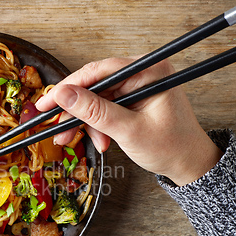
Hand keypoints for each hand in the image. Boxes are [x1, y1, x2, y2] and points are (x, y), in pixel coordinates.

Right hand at [35, 57, 222, 185]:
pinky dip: (97, 125)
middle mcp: (142, 72)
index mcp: (148, 71)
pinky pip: (104, 107)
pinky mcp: (132, 98)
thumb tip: (63, 94)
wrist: (189, 164)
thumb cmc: (171, 147)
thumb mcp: (128, 130)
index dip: (68, 87)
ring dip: (86, 123)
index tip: (46, 103)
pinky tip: (100, 140)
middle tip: (60, 131)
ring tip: (83, 143)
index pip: (98, 71)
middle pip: (94, 86)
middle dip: (76, 112)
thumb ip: (94, 111)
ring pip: (95, 99)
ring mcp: (136, 85)